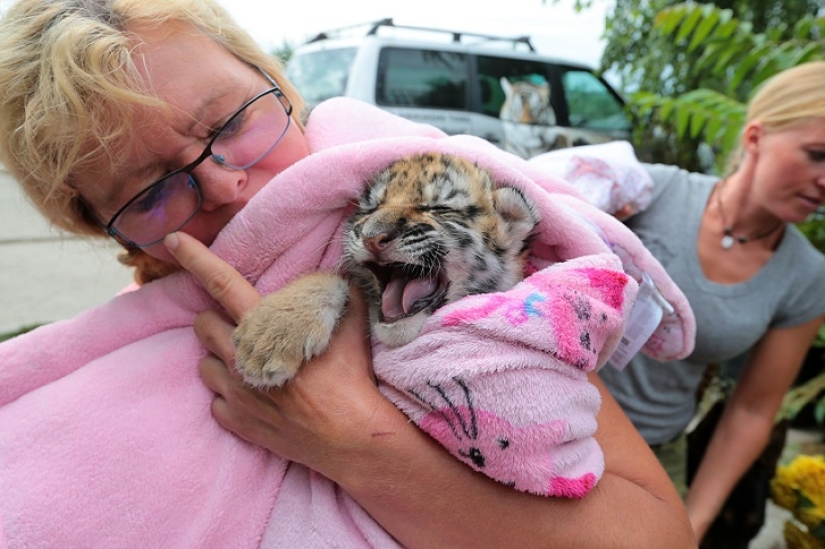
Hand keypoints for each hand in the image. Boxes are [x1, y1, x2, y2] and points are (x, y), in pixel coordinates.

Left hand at [164, 232, 386, 475]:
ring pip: (205, 364)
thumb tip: (344, 270)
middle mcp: (241, 359)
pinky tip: (254, 395)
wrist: (350, 437)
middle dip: (217, 320)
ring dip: (221, 358)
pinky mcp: (236, 422)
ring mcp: (235, 394)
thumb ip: (342, 293)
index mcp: (265, 329)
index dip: (196, 258)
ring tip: (250, 363)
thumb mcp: (352, 326)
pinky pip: (215, 401)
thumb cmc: (351, 378)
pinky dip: (229, 396)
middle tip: (244, 328)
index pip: (222, 283)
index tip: (174, 240)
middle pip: (203, 324)